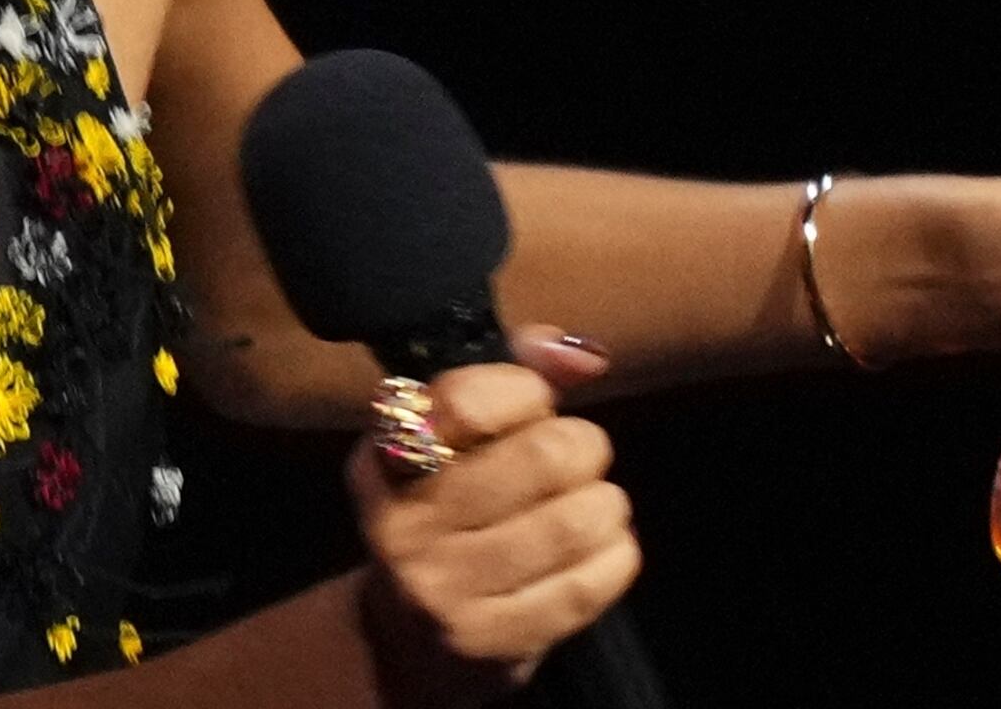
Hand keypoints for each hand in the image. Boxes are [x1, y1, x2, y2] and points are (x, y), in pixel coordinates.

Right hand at [345, 346, 638, 699]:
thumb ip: (516, 374)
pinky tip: (601, 547)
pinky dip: (615, 555)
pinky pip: (590, 583)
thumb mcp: (455, 436)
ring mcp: (443, 591)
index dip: (525, 389)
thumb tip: (586, 355)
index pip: (467, 400)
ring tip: (594, 503)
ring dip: (605, 503)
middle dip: (582, 445)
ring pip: (574, 522)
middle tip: (578, 455)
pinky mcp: (490, 645)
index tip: (535, 401)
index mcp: (385, 457)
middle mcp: (402, 525)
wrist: (406, 641)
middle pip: (541, 457)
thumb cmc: (447, 510)